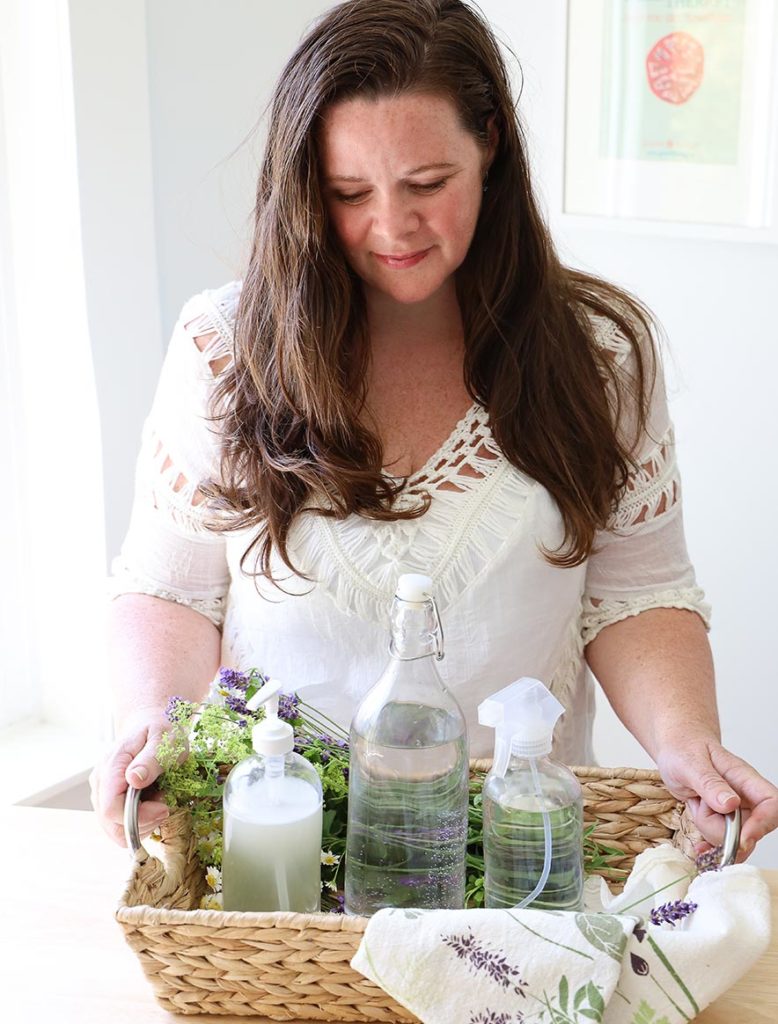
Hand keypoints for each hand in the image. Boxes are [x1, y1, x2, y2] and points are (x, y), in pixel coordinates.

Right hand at [89, 709, 179, 846]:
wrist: (148, 722)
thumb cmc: (159, 729)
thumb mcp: (165, 739)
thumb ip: (151, 759)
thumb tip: (134, 780)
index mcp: (112, 766)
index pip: (111, 808)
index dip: (138, 817)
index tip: (164, 807)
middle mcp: (100, 782)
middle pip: (111, 825)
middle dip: (142, 824)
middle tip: (164, 804)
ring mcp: (102, 793)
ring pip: (114, 829)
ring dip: (141, 823)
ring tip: (158, 798)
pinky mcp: (108, 799)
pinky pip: (119, 824)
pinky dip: (139, 820)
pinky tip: (151, 801)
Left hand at [656, 734, 777, 861]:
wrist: (675, 750)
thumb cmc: (684, 749)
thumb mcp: (690, 764)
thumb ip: (710, 784)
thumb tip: (731, 804)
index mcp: (744, 778)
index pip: (771, 803)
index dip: (762, 824)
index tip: (741, 837)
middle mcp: (745, 797)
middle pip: (752, 830)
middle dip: (724, 832)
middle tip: (701, 810)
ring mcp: (735, 811)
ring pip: (734, 839)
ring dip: (710, 830)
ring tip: (695, 804)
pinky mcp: (723, 821)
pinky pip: (723, 843)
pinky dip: (710, 846)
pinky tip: (699, 845)